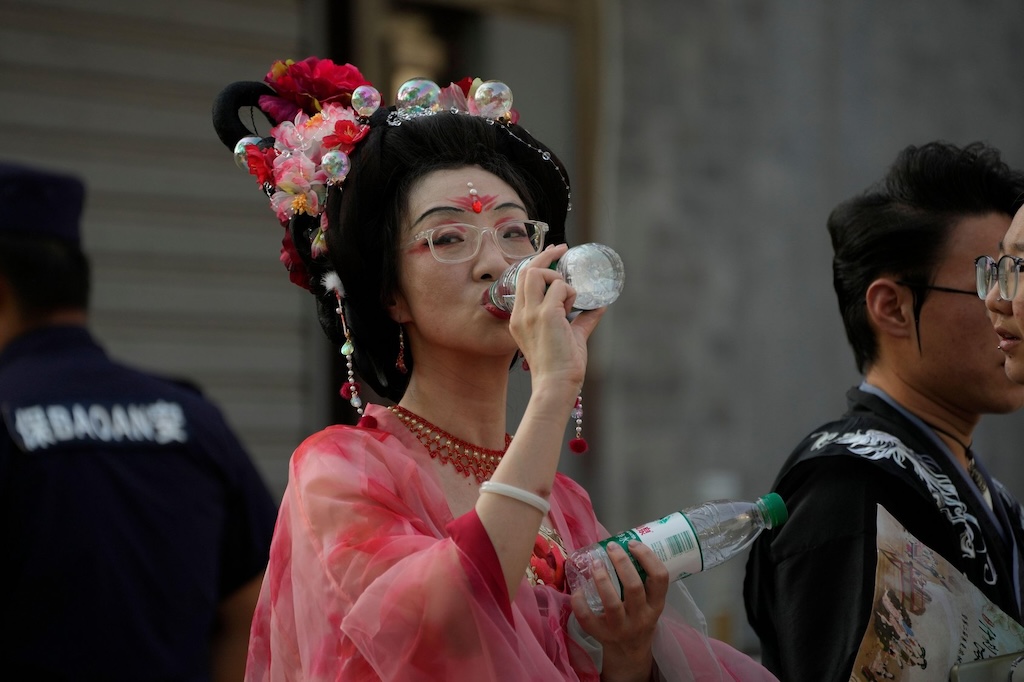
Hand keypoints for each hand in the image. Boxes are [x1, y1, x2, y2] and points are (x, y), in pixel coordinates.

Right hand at [509, 245, 604, 395]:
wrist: (556, 384)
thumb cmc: (562, 366)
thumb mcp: (571, 336)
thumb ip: (582, 320)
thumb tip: (599, 306)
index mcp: (519, 318)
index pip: (522, 280)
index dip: (538, 263)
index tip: (554, 254)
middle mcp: (521, 313)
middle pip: (527, 270)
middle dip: (547, 256)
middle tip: (564, 251)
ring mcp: (531, 313)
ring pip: (540, 273)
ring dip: (559, 280)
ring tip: (569, 301)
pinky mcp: (546, 315)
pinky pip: (560, 288)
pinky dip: (570, 292)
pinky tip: (572, 308)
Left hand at [571, 542, 667, 681]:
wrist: (629, 652)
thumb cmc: (638, 617)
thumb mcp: (649, 601)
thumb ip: (641, 578)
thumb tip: (621, 541)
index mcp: (656, 605)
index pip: (660, 578)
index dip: (647, 557)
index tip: (633, 543)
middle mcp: (641, 617)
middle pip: (634, 587)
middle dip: (621, 563)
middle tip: (611, 547)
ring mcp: (621, 628)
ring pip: (611, 603)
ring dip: (602, 580)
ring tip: (594, 563)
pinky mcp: (601, 635)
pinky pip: (588, 618)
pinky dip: (580, 602)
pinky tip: (578, 590)